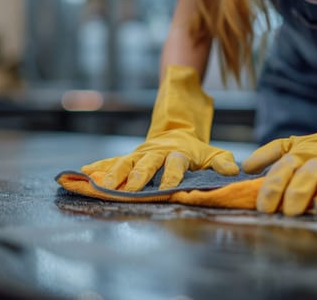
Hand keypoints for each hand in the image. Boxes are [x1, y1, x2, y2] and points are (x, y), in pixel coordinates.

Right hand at [81, 132, 238, 190]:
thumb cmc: (194, 148)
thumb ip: (220, 161)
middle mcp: (157, 153)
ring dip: (115, 174)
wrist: (176, 128)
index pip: (175, 165)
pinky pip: (112, 160)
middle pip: (147, 163)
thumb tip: (233, 170)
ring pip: (126, 162)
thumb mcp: (211, 153)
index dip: (172, 176)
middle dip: (139, 176)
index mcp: (178, 153)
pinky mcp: (130, 155)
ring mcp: (141, 153)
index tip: (168, 189)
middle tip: (130, 188)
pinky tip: (83, 173)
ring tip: (103, 185)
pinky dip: (98, 166)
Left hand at [243, 50, 316, 215]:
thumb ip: (266, 155)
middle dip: (296, 194)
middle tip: (289, 213)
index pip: (282, 171)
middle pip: (306, 176)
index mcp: (299, 156)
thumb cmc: (315, 149)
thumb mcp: (289, 146)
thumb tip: (245, 167)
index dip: (272, 189)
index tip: (264, 209)